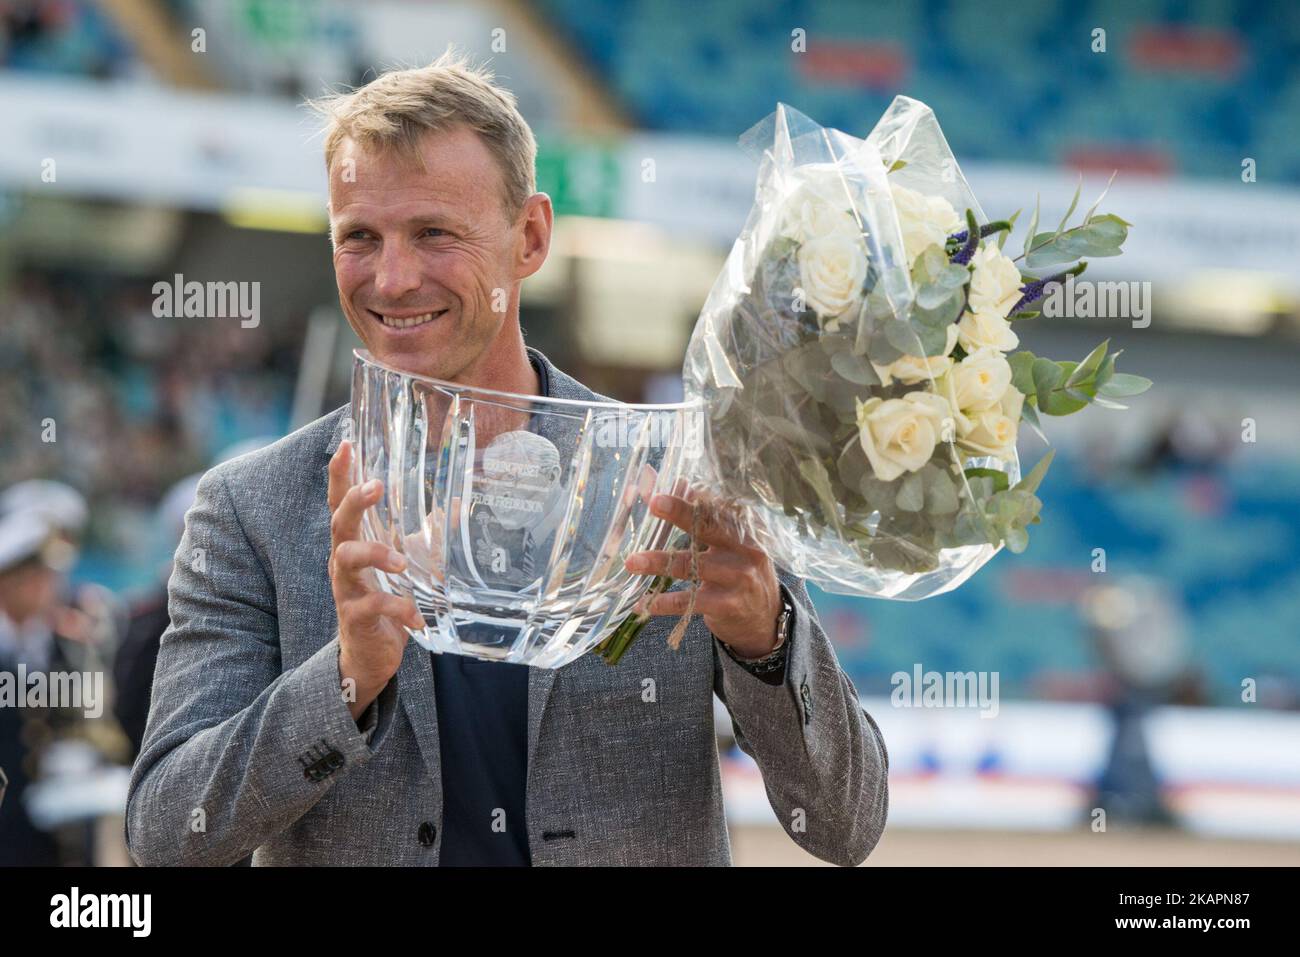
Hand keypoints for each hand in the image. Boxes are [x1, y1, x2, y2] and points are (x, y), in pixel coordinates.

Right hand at [328, 440, 423, 719]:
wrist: (370, 652)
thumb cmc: (386, 596)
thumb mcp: (409, 560)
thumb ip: (425, 535)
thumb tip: (455, 507)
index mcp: (355, 541)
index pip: (340, 500)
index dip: (340, 473)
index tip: (346, 443)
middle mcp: (344, 560)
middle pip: (338, 522)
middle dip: (353, 501)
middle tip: (374, 486)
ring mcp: (346, 588)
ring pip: (346, 560)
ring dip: (375, 555)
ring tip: (401, 564)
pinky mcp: (355, 617)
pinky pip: (372, 607)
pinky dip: (398, 609)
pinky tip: (416, 616)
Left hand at [623, 489, 782, 657]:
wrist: (764, 617)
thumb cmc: (738, 571)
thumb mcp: (726, 543)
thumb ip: (698, 515)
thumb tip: (667, 481)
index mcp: (743, 528)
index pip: (714, 506)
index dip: (687, 496)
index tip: (661, 488)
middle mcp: (745, 549)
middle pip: (709, 526)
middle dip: (680, 513)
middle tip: (654, 503)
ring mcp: (738, 577)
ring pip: (692, 565)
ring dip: (659, 562)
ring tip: (632, 562)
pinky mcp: (728, 605)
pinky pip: (690, 601)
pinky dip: (665, 602)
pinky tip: (645, 603)